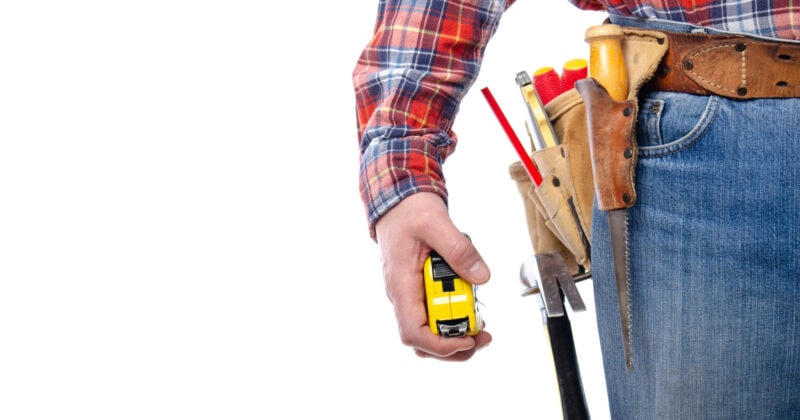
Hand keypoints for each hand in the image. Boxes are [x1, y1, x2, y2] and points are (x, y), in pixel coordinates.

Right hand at [375, 192, 491, 360]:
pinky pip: (433, 314)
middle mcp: (402, 295)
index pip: (413, 332)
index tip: (468, 340)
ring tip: (480, 328)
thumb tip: (481, 278)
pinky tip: (470, 308)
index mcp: (401, 284)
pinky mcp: (419, 288)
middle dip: (453, 347)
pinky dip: (452, 319)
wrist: (397, 200)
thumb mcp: (437, 223)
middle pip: (421, 341)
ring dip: (454, 336)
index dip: (440, 345)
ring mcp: (410, 294)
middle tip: (483, 338)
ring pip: (427, 332)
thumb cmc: (409, 211)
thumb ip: (459, 251)